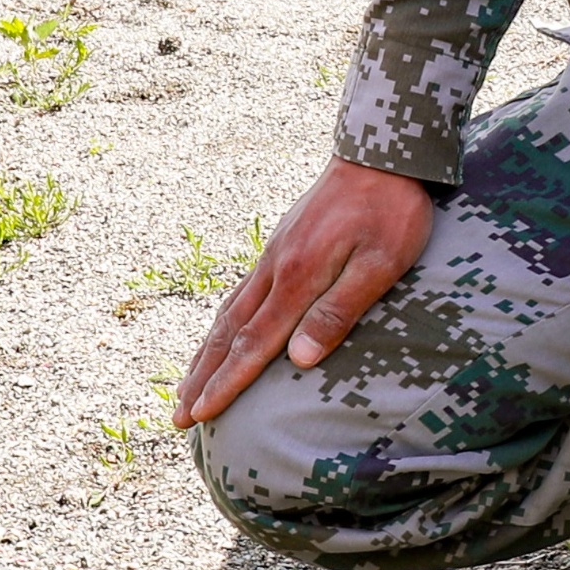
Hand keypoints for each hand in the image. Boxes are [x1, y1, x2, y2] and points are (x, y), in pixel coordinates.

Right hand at [171, 158, 433, 426]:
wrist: (382, 153)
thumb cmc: (391, 211)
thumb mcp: (380, 263)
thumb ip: (337, 310)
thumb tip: (297, 360)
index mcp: (296, 278)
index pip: (253, 344)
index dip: (226, 383)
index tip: (199, 414)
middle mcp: (275, 268)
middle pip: (229, 333)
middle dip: (202, 377)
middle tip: (178, 416)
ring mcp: (274, 254)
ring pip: (229, 312)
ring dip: (206, 353)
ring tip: (186, 384)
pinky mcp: (282, 243)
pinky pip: (241, 292)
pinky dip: (223, 322)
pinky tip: (222, 332)